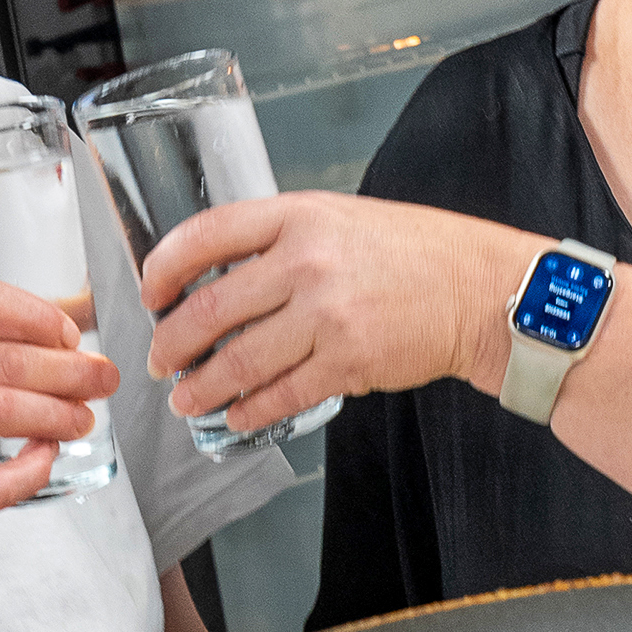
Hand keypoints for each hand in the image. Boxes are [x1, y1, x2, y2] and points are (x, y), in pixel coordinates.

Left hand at [140, 192, 530, 436]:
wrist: (481, 291)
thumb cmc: (415, 253)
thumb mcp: (339, 218)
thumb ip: (280, 239)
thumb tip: (217, 276)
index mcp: (298, 217)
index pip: (204, 236)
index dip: (162, 269)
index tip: (150, 294)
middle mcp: (306, 263)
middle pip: (208, 309)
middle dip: (171, 344)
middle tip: (160, 360)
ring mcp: (326, 316)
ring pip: (237, 362)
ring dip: (201, 388)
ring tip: (187, 398)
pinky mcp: (348, 362)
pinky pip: (280, 395)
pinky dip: (249, 411)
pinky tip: (236, 415)